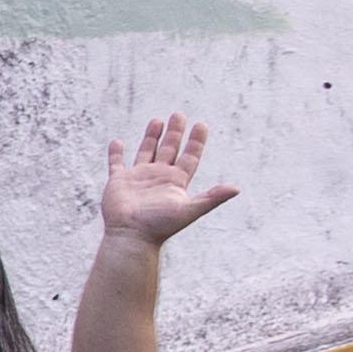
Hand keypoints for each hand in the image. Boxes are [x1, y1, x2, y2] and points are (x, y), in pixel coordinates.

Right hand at [97, 112, 236, 251]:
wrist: (132, 237)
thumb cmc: (160, 225)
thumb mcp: (190, 209)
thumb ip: (212, 197)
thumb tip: (237, 188)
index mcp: (176, 182)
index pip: (189, 156)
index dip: (196, 141)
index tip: (201, 125)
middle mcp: (159, 177)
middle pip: (169, 149)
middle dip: (175, 132)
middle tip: (179, 115)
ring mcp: (138, 178)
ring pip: (147, 151)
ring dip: (151, 137)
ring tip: (158, 121)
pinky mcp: (119, 181)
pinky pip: (116, 163)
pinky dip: (116, 153)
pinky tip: (117, 143)